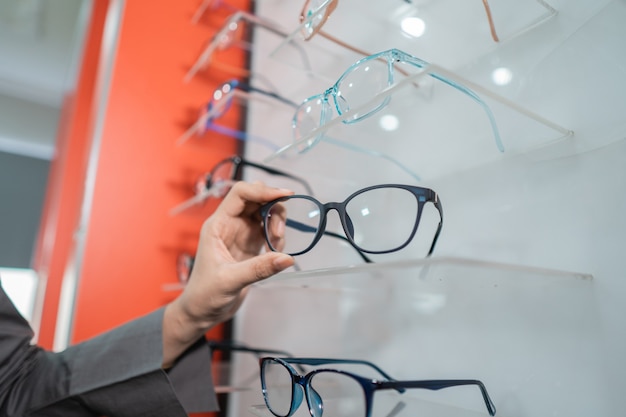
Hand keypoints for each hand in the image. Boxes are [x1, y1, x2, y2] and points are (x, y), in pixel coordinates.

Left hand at [162, 181, 294, 366]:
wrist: (201, 312)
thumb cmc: (204, 295)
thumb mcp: (230, 281)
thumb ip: (259, 269)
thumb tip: (287, 258)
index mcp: (218, 225)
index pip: (241, 194)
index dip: (262, 190)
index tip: (283, 195)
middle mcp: (230, 225)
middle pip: (257, 199)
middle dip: (273, 208)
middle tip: (278, 232)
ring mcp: (241, 234)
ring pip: (266, 213)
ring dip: (277, 224)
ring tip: (276, 246)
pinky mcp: (251, 246)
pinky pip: (269, 231)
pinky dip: (278, 238)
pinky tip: (275, 254)